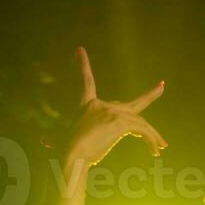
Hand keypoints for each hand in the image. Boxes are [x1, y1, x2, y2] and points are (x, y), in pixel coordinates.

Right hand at [63, 46, 167, 167]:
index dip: (82, 64)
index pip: (86, 80)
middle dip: (150, 95)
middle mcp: (104, 105)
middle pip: (135, 103)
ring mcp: (114, 112)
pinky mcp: (121, 122)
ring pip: (142, 124)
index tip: (79, 50)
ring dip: (154, 137)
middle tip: (162, 86)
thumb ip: (52, 140)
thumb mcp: (59, 141)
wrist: (72, 154)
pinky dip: (151, 141)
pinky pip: (143, 130)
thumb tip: (41, 141)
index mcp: (88, 105)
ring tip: (162, 147)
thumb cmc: (66, 150)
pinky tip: (156, 151)